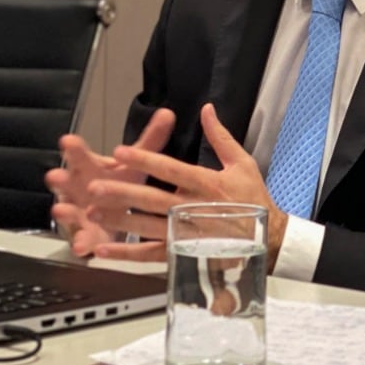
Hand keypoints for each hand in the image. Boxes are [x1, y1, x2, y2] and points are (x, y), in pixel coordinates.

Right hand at [45, 108, 175, 256]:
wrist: (111, 212)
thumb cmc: (120, 183)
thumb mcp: (136, 162)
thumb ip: (150, 140)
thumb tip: (168, 114)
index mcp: (92, 168)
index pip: (82, 155)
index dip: (75, 149)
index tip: (67, 141)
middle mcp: (80, 189)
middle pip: (69, 182)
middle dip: (62, 179)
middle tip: (54, 176)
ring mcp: (80, 213)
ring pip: (71, 211)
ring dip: (66, 212)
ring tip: (60, 211)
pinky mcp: (87, 236)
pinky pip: (83, 240)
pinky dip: (83, 243)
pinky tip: (82, 247)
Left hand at [86, 103, 287, 263]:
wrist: (271, 240)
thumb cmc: (254, 200)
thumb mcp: (242, 164)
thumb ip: (220, 137)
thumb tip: (207, 108)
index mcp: (207, 184)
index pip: (171, 169)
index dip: (145, 160)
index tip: (120, 152)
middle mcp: (194, 209)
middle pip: (152, 200)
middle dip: (123, 193)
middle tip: (95, 187)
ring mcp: (187, 234)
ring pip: (148, 228)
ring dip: (120, 222)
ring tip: (93, 213)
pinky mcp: (184, 254)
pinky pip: (152, 255)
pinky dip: (128, 255)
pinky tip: (104, 250)